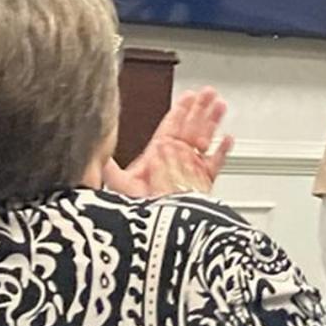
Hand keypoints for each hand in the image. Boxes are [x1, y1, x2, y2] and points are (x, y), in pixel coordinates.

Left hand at [104, 86, 233, 196]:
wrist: (154, 231)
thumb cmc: (137, 208)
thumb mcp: (121, 185)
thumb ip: (111, 168)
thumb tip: (99, 153)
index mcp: (159, 154)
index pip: (171, 126)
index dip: (180, 110)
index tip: (188, 96)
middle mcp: (176, 158)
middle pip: (191, 127)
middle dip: (200, 108)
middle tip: (208, 93)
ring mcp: (190, 168)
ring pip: (205, 139)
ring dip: (213, 122)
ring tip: (220, 107)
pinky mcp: (203, 182)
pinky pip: (215, 163)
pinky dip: (222, 151)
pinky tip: (227, 138)